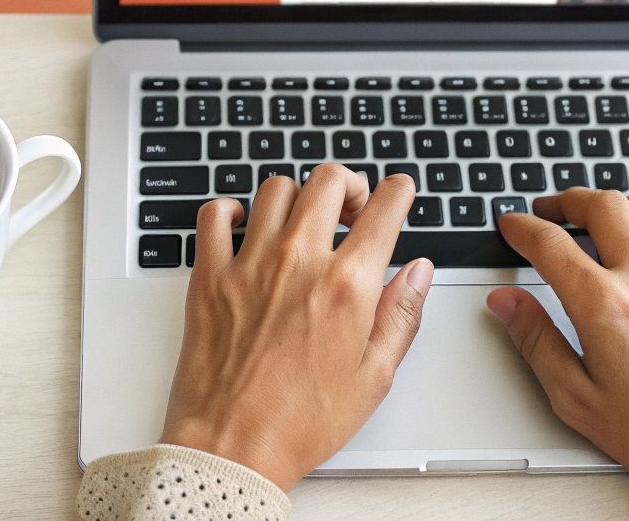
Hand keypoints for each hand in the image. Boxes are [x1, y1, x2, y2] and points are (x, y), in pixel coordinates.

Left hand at [161, 165, 433, 490]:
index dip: (398, 192)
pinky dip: (229, 211)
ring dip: (297, 196)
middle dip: (348, 184)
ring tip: (302, 220)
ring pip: (275, 189)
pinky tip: (242, 226)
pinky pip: (214, 216)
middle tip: (351, 208)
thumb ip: (401, 314)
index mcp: (346, 286)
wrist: (232, 447)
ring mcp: (249, 264)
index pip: (383, 208)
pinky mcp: (209, 276)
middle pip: (328, 181)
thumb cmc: (301, 422)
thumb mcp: (374, 376)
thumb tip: (419, 271)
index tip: (397, 192)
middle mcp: (298, 262)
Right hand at [488, 190, 628, 486]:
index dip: (522, 227)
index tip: (514, 225)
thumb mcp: (577, 399)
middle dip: (567, 200)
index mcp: (604, 304)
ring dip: (620, 202)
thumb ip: (537, 341)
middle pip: (601, 206)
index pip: (550, 243)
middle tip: (552, 210)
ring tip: (604, 213)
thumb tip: (506, 303)